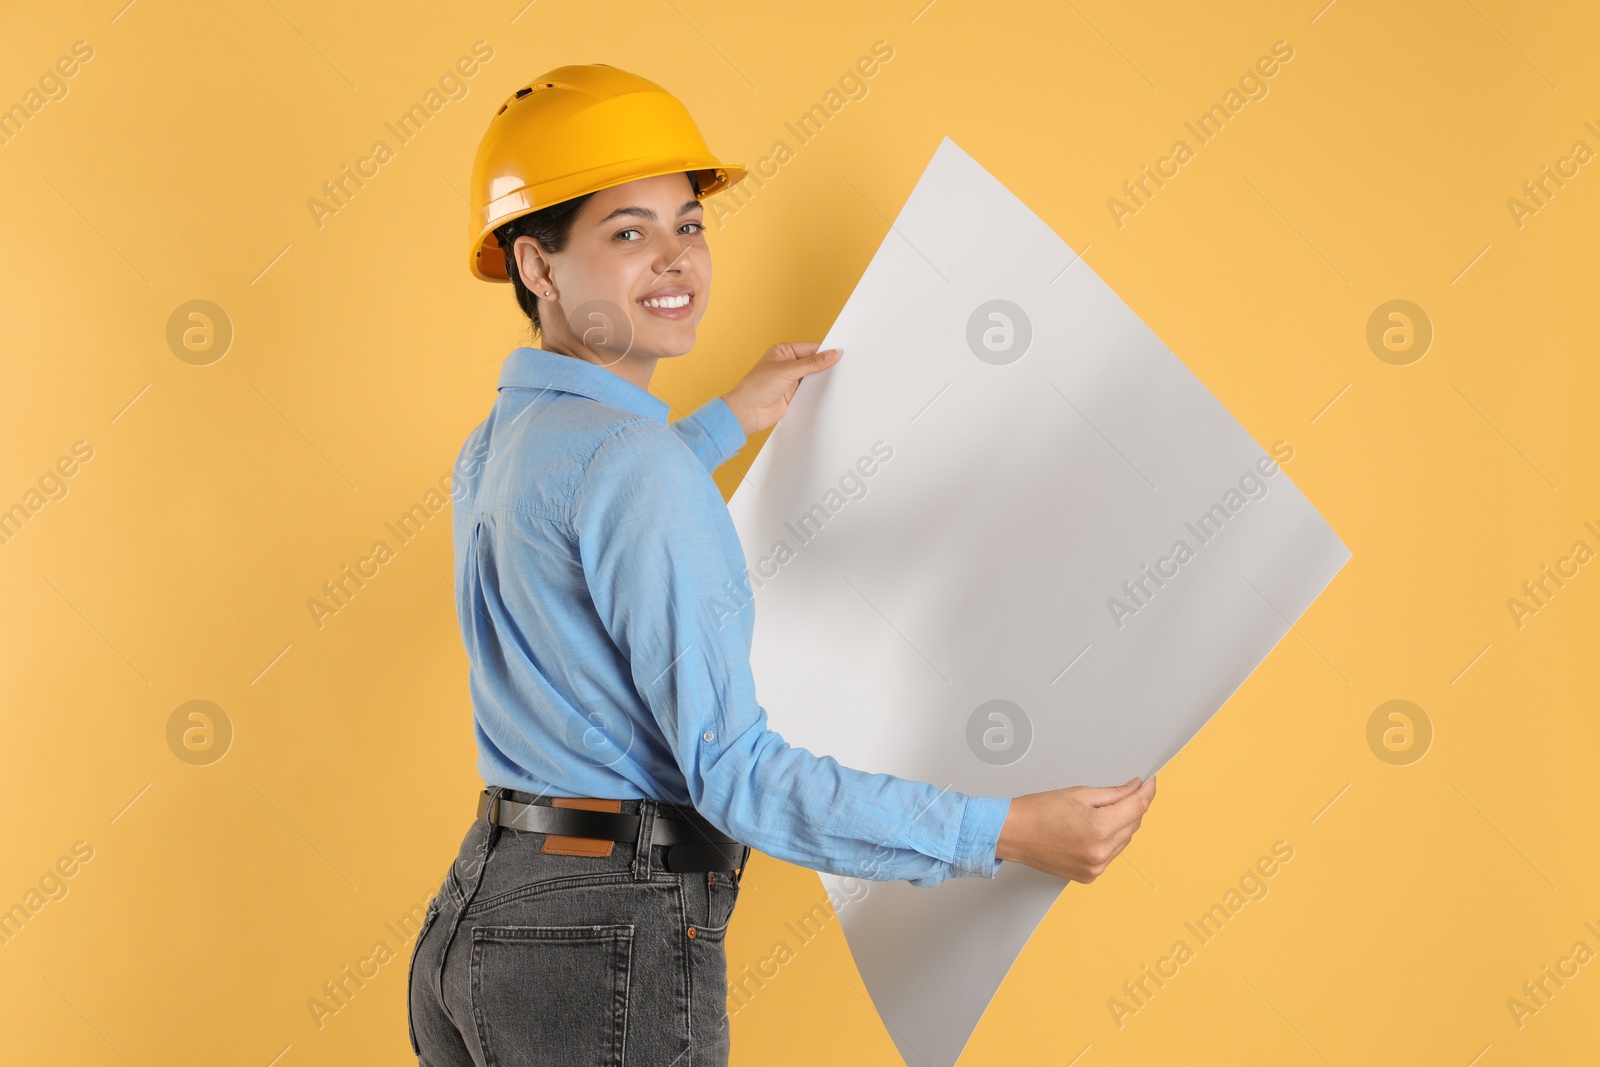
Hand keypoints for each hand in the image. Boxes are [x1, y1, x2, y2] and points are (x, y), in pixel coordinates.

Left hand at [720, 342, 841, 436]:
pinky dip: (818, 390)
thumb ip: (812, 363)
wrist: (748, 412)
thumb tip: (832, 354)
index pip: (809, 348)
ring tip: (840, 378)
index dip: (825, 350)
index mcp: (783, 352)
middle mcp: (787, 365)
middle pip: (812, 362)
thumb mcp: (787, 370)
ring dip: (822, 378)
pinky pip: (810, 390)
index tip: (840, 353)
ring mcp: (790, 380)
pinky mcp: (793, 395)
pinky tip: (829, 390)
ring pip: (812, 376)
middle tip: (844, 365)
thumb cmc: (757, 387)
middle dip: (825, 364)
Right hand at [995, 776, 1156, 882]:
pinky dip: (1108, 841)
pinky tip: (1092, 830)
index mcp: (1099, 828)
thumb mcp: (1079, 794)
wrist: (1012, 833)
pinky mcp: (1089, 876)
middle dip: (1133, 807)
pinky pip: (1111, 855)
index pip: (1138, 807)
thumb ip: (1113, 793)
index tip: (1150, 783)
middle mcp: (1100, 852)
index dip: (1148, 792)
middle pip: (1134, 824)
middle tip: (1123, 792)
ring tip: (1098, 813)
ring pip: (1124, 841)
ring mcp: (1096, 867)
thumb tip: (1135, 789)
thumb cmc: (1037, 812)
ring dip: (1121, 825)